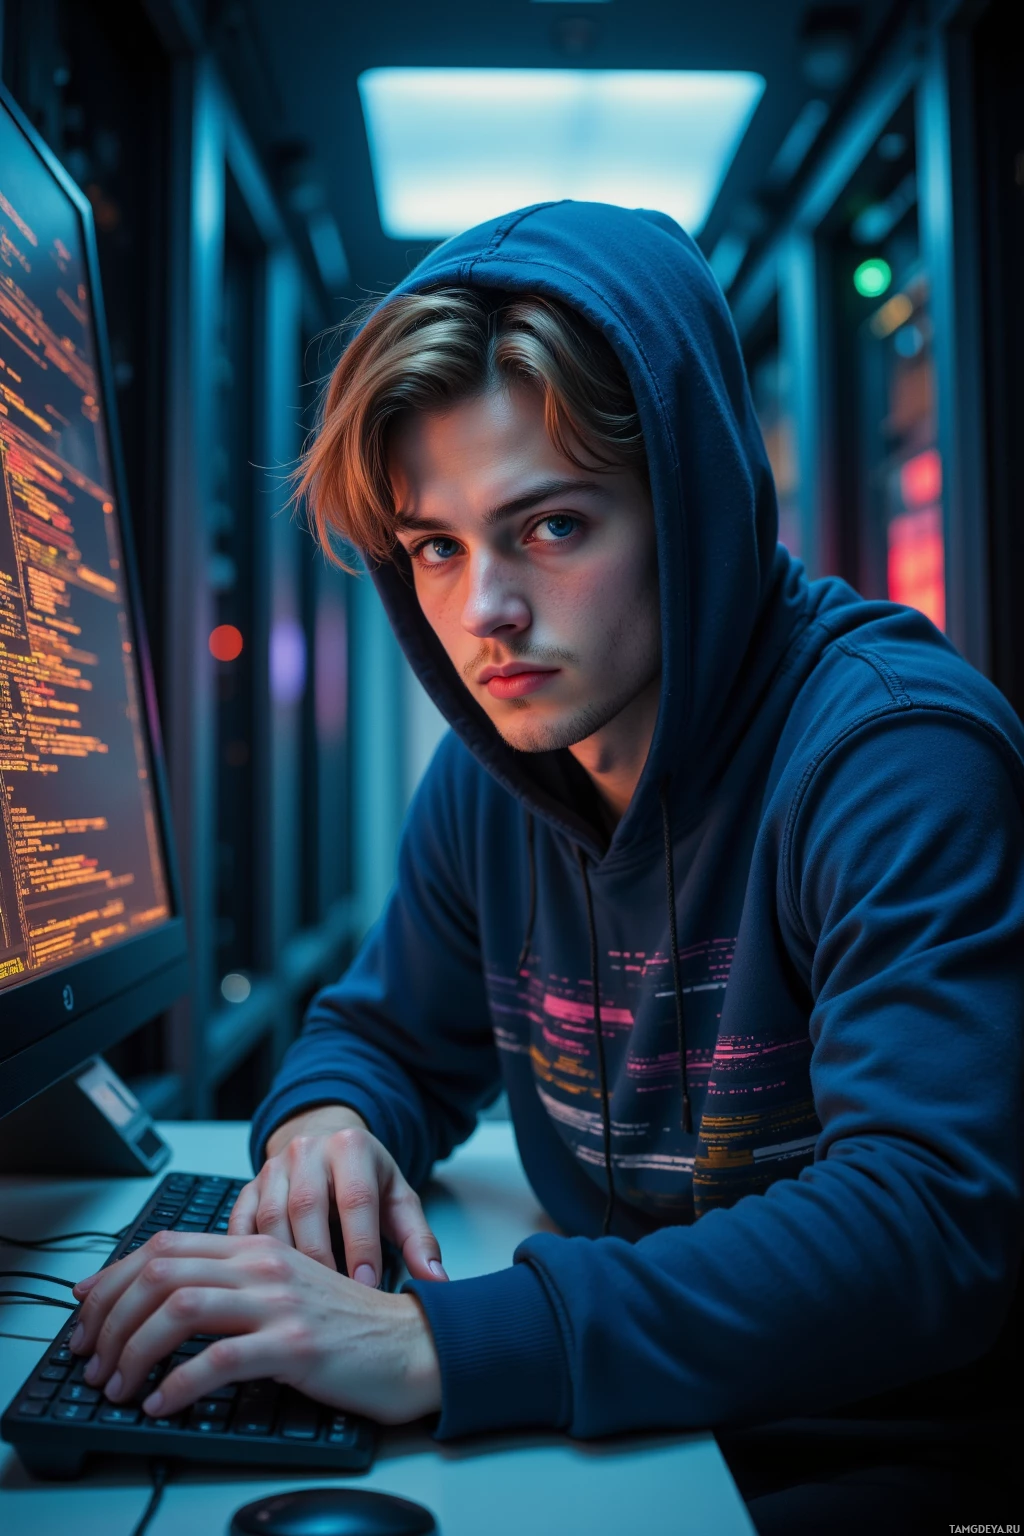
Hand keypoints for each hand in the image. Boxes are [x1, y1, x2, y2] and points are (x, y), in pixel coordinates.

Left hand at [69, 1231, 441, 1424]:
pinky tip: (162, 1404)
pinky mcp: (296, 1343)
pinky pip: (219, 1360)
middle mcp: (262, 1264)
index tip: (84, 1311)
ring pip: (180, 1309)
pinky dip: (177, 1384)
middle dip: (110, 1319)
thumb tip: (163, 1305)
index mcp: (255, 1246)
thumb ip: (232, 1284)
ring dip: (133, 1351)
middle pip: (160, 1272)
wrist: (412, 1343)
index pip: (164, 1246)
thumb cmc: (345, 1323)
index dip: (113, 1277)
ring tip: (117, 1386)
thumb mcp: (283, 1287)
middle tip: (91, 1360)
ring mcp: (280, 1301)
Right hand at [232, 1114, 448, 1288]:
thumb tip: (437, 1282)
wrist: (326, 1139)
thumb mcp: (398, 1199)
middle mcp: (308, 1151)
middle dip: (319, 1259)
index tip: (367, 1287)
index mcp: (352, 1148)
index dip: (361, 1245)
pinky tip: (257, 1285)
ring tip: (297, 1302)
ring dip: (282, 1264)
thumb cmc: (366, 1178)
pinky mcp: (248, 1186)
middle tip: (331, 1303)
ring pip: (270, 1217)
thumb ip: (418, 1239)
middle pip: (307, 1207)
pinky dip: (246, 1256)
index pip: (357, 1198)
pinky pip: (239, 1223)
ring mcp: (273, 1167)